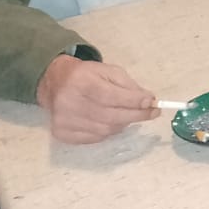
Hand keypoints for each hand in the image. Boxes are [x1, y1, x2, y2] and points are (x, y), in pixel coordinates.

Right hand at [35, 56, 156, 143]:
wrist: (56, 83)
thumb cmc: (88, 75)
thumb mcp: (110, 71)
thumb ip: (129, 85)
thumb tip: (148, 100)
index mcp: (82, 83)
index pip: (112, 96)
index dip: (134, 102)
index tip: (153, 103)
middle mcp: (69, 103)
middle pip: (110, 117)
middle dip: (136, 115)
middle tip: (152, 113)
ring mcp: (64, 121)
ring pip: (105, 130)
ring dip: (123, 123)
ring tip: (130, 114)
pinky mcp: (62, 133)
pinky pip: (94, 138)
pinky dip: (108, 131)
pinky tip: (111, 121)